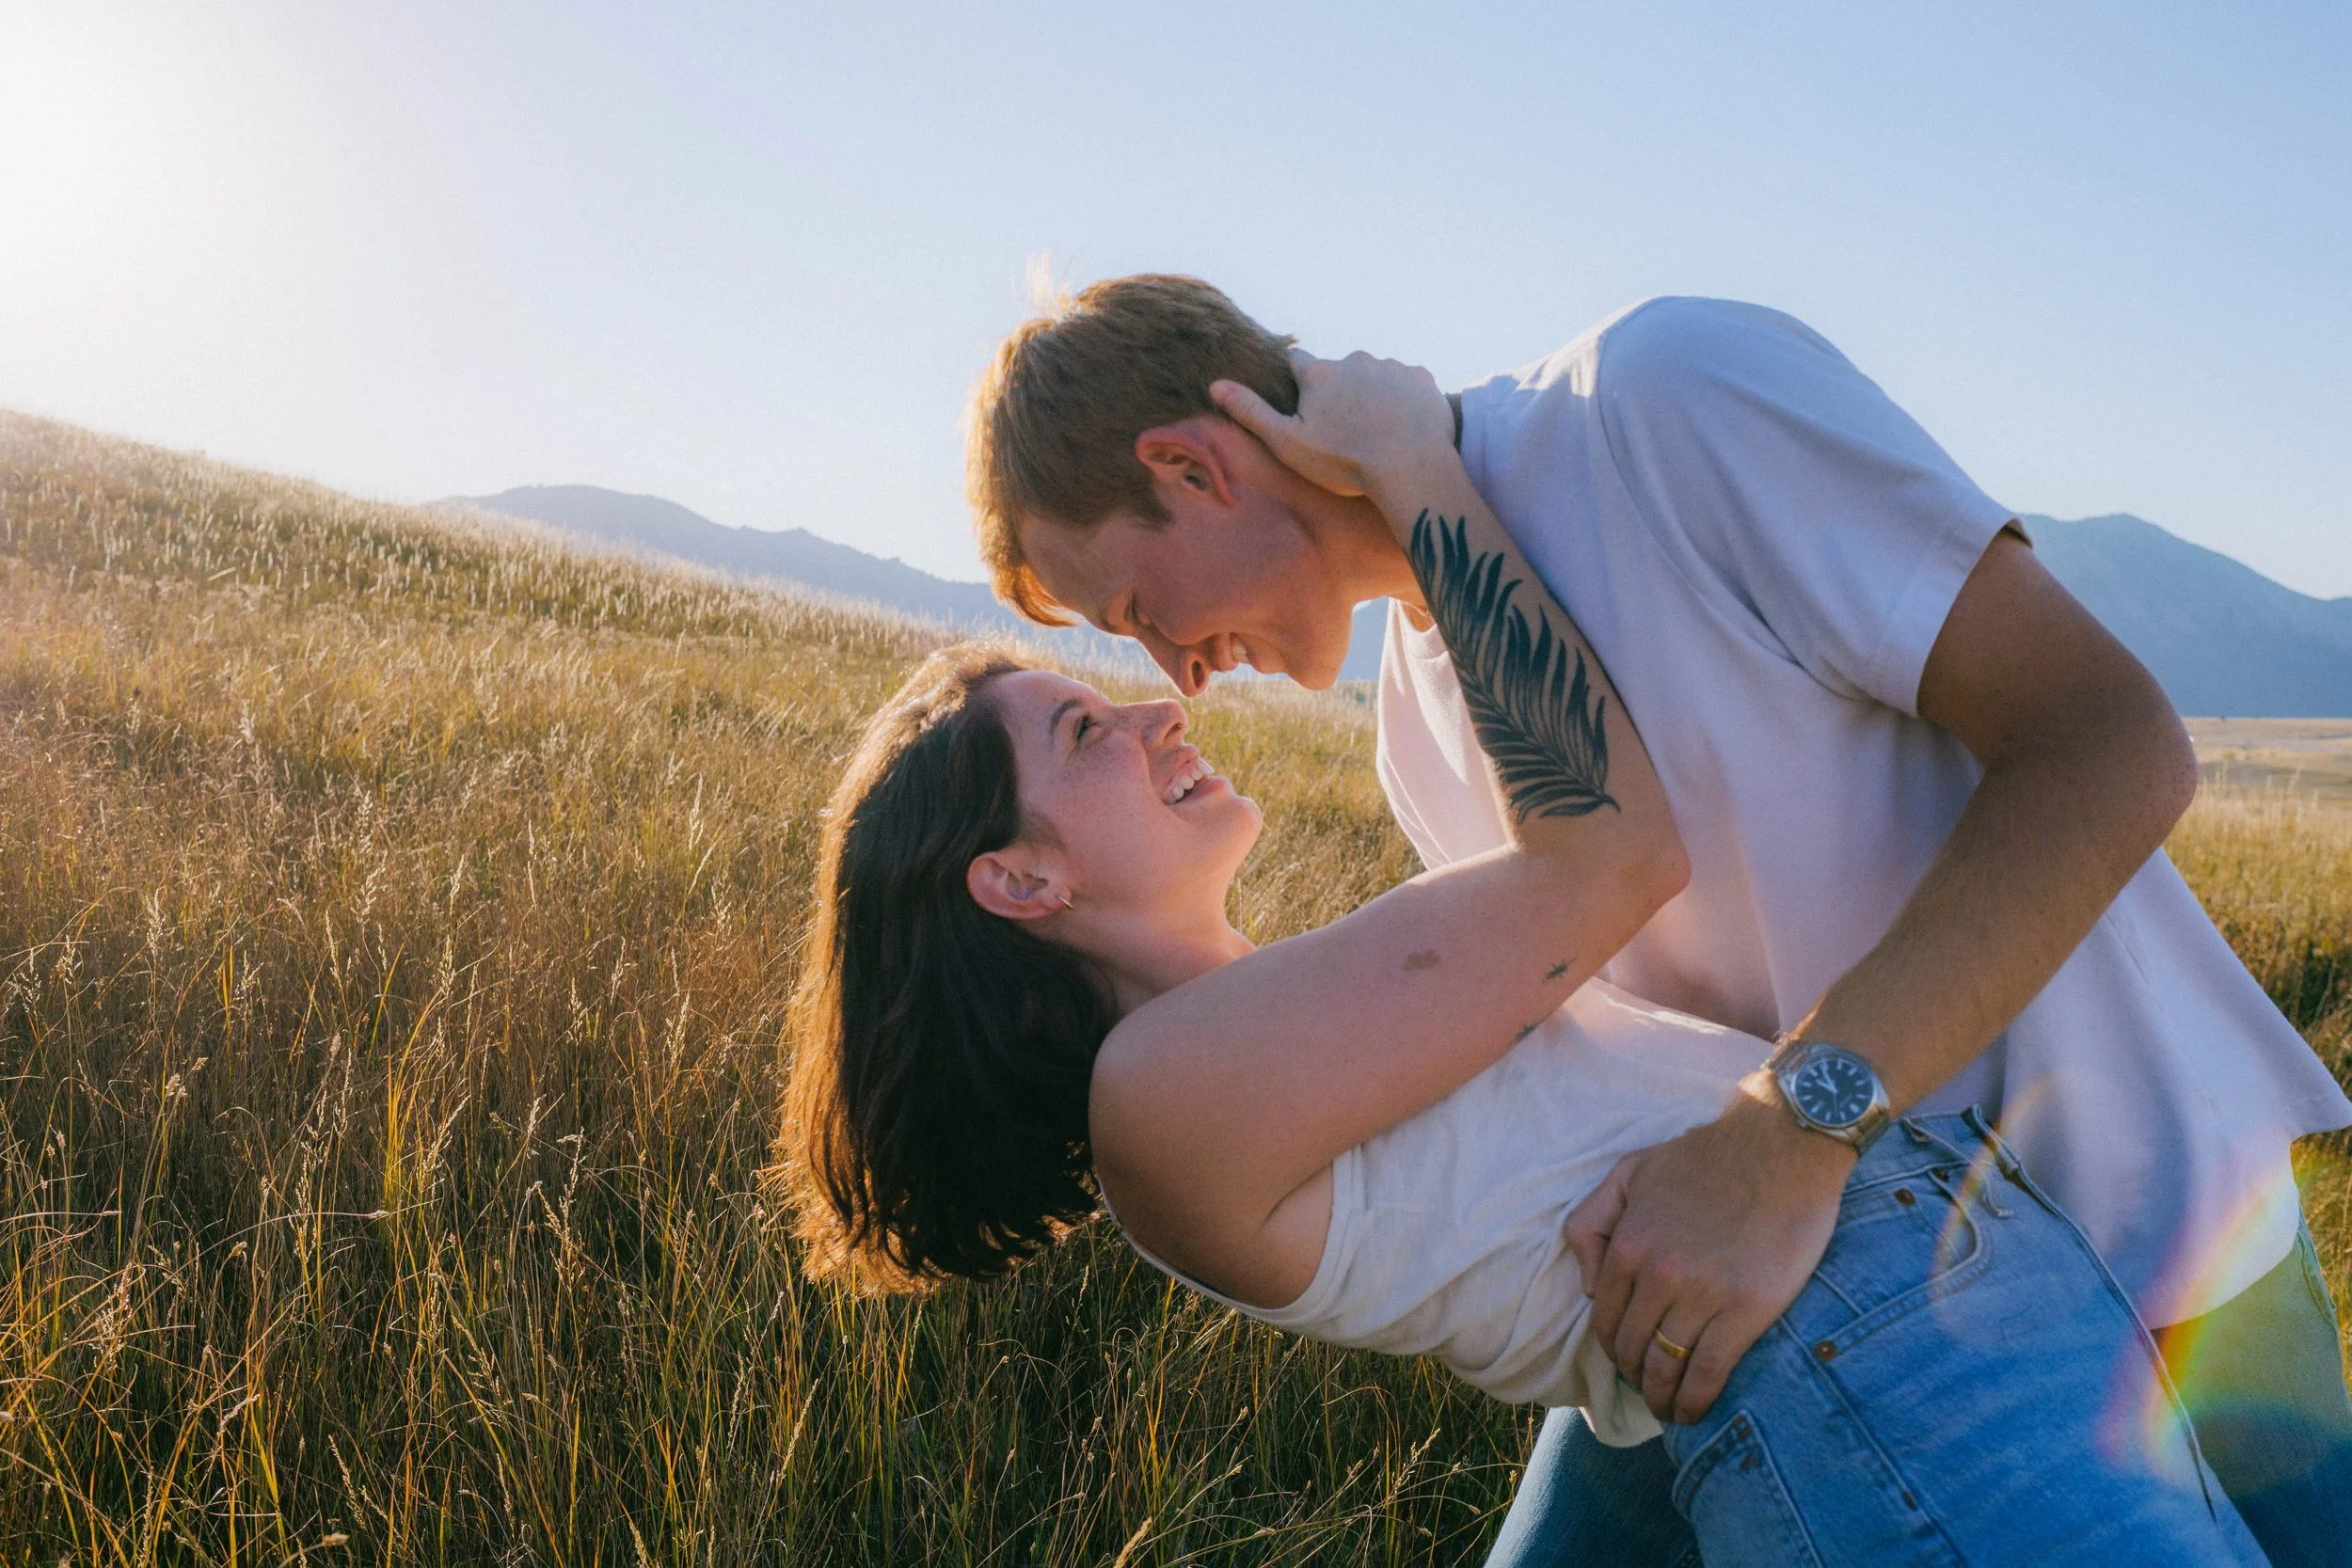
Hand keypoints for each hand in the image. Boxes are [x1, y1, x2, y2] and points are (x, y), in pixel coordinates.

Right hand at [1210, 349, 1458, 522]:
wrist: (1410, 467)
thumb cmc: (1344, 460)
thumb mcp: (1287, 442)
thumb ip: (1251, 411)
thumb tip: (1215, 385)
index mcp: (1320, 373)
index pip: (1297, 360)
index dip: (1297, 380)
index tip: (1303, 401)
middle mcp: (1355, 359)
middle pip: (1340, 369)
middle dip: (1339, 390)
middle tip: (1344, 429)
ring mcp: (1392, 366)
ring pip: (1375, 375)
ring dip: (1373, 394)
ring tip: (1377, 431)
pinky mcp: (1423, 379)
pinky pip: (1408, 384)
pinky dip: (1404, 400)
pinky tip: (1403, 427)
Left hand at [1563, 1078, 1852, 1422]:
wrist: (1781, 1146)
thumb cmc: (1706, 1156)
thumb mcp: (1629, 1172)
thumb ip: (1592, 1221)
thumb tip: (1591, 1286)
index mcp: (1628, 1245)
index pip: (1606, 1320)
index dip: (1614, 1350)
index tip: (1628, 1362)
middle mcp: (1657, 1275)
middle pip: (1633, 1349)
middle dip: (1636, 1377)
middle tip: (1651, 1389)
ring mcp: (1702, 1295)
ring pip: (1665, 1367)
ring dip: (1662, 1398)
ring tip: (1670, 1408)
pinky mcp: (1746, 1310)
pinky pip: (1707, 1373)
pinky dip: (1695, 1402)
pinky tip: (1694, 1412)